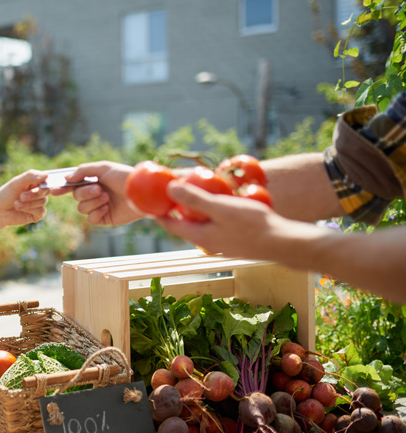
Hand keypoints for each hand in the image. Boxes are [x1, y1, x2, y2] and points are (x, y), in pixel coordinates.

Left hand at [0, 169, 49, 226]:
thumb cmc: (7, 194)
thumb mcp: (16, 183)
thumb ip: (30, 176)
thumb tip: (46, 175)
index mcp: (35, 181)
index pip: (46, 179)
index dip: (45, 182)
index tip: (39, 185)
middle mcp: (39, 192)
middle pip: (46, 190)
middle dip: (33, 194)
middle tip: (21, 196)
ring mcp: (39, 203)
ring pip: (43, 201)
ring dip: (28, 203)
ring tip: (16, 204)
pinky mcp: (38, 214)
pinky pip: (41, 211)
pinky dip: (30, 209)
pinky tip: (20, 209)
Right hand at [51, 161, 142, 225]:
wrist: (141, 192)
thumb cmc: (124, 177)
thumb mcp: (103, 168)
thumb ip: (83, 171)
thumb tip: (66, 179)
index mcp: (93, 181)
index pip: (73, 185)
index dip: (62, 188)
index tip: (54, 190)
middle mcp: (95, 194)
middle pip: (76, 197)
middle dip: (85, 193)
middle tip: (99, 189)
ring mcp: (100, 207)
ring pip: (81, 209)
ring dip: (93, 202)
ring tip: (107, 198)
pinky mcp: (106, 218)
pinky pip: (91, 219)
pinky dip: (97, 213)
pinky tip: (107, 208)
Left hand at [157, 180, 292, 257]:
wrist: (284, 243)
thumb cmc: (251, 224)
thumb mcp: (220, 207)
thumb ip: (194, 199)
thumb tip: (169, 189)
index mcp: (199, 236)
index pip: (170, 225)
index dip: (158, 213)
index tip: (149, 201)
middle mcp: (208, 243)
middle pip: (185, 225)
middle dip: (176, 210)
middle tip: (171, 193)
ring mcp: (222, 244)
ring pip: (202, 225)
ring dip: (196, 211)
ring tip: (194, 194)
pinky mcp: (235, 241)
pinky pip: (217, 225)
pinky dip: (213, 214)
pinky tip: (221, 202)